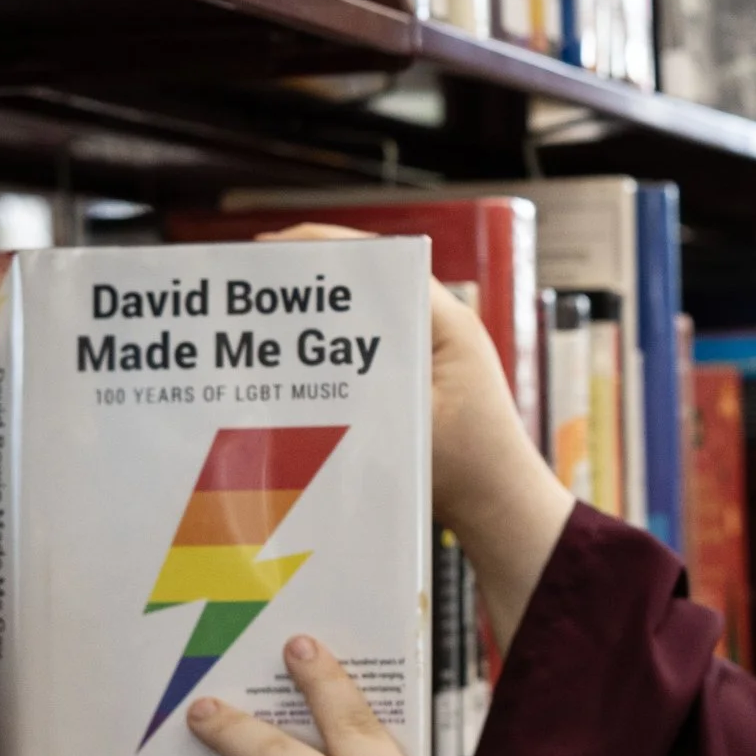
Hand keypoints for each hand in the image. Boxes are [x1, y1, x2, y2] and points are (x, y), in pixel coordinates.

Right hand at [253, 241, 571, 643]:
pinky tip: (297, 362)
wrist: (502, 508)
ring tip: (264, 316)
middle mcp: (442, 326)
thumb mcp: (410, 427)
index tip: (270, 250)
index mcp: (447, 322)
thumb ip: (365, 388)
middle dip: (313, 278)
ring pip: (366, 315)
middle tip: (253, 281)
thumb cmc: (470, 471)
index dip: (323, 247)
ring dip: (322, 314)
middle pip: (369, 281)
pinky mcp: (422, 378)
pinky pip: (372, 348)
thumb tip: (301, 362)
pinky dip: (335, 348)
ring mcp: (433, 351)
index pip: (381, 261)